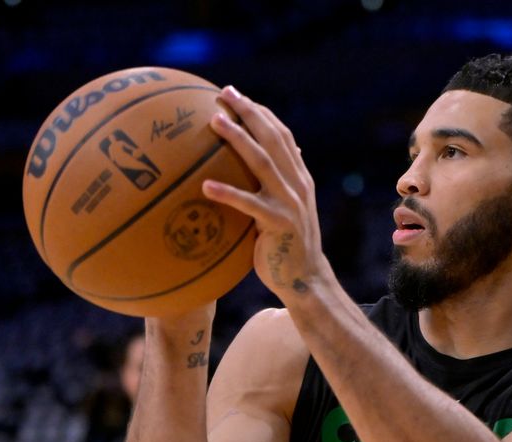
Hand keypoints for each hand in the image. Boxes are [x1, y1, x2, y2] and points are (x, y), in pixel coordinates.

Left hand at [202, 86, 328, 302]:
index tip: (237, 96)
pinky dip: (228, 193)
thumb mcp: (285, 211)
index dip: (260, 113)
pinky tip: (205, 186)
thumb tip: (257, 172)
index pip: (282, 135)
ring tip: (215, 121)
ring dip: (238, 139)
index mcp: (299, 178)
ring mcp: (290, 203)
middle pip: (273, 138)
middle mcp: (297, 185)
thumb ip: (276, 188)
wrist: (305, 279)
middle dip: (249, 112)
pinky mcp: (278, 224)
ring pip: (263, 162)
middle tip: (224, 93)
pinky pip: (249, 205)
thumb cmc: (286, 246)